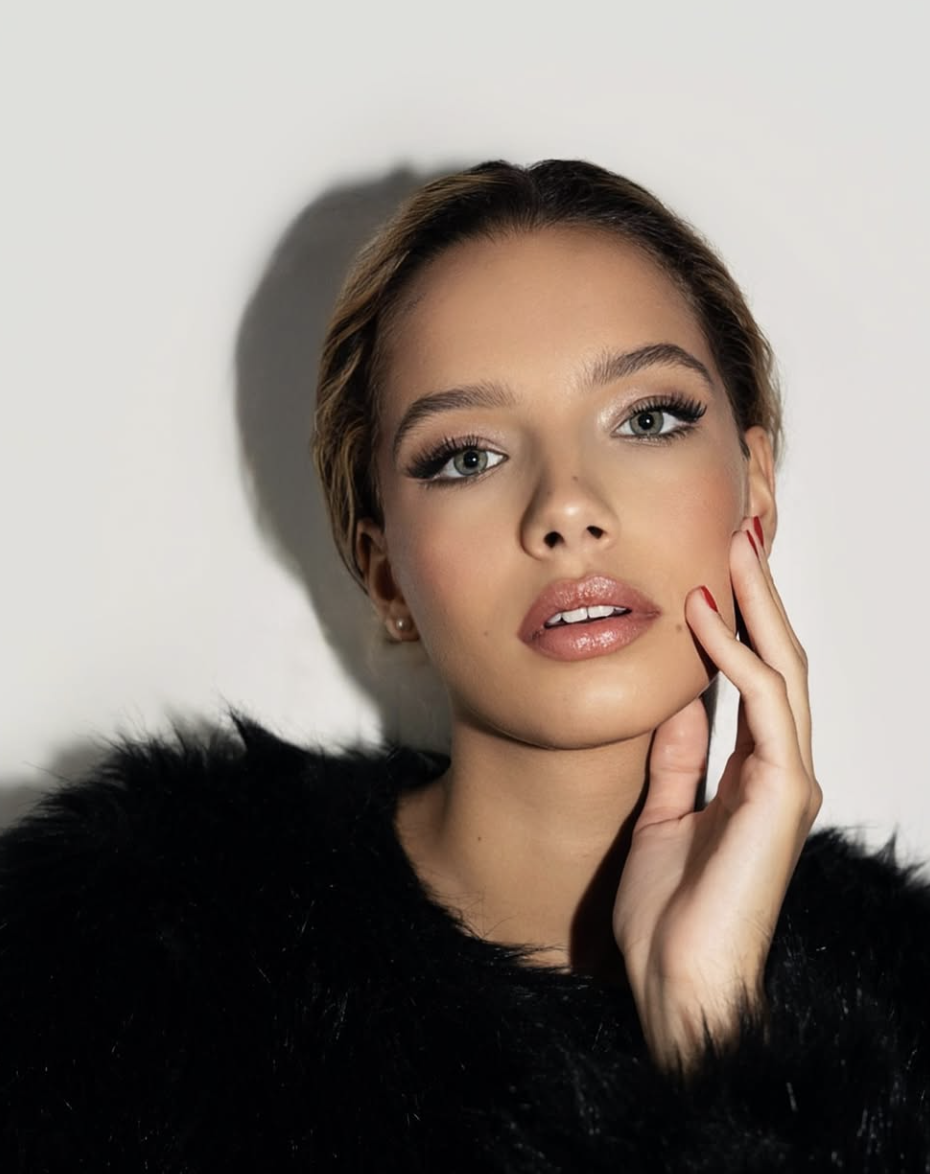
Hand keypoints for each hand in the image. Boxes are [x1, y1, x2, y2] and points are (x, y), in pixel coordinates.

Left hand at [612, 517, 820, 1072]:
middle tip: (735, 533)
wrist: (676, 981)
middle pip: (776, 659)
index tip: (713, 569)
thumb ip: (677, 756)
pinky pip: (764, 708)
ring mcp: (787, 780)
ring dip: (754, 606)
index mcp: (754, 772)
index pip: (754, 676)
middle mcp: (780, 768)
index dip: (738, 620)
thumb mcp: (662, 811)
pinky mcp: (780, 795)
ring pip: (781, 670)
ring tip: (729, 549)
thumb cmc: (669, 912)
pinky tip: (707, 616)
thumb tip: (677, 702)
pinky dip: (736, 657)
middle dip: (756, 594)